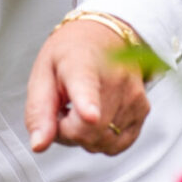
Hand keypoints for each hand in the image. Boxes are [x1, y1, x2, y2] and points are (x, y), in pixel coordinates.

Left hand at [24, 17, 149, 154]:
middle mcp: (114, 79)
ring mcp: (132, 95)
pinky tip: (97, 119)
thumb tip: (39, 145)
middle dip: (67, 132)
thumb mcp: (42, 74)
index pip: (86, 88)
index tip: (90, 115)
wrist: (104, 36)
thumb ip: (38, 112)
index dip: (87, 105)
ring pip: (102, 142)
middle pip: (89, 131)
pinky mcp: (143, 110)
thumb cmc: (70, 54)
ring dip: (85, 136)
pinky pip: (117, 145)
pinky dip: (102, 140)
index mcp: (81, 64)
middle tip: (63, 110)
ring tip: (80, 111)